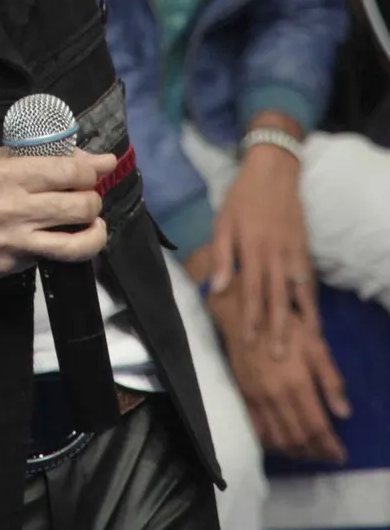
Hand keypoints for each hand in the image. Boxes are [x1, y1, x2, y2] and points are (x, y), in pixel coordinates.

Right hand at [0, 147, 113, 274]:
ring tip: (93, 224)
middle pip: (80, 206)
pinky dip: (60, 245)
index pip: (70, 171)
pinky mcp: (9, 265)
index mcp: (7, 174)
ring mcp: (11, 242)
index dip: (93, 169)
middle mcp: (12, 209)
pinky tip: (56, 235)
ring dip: (94, 231)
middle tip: (88, 196)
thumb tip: (87, 158)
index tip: (101, 167)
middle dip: (93, 199)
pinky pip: (48, 257)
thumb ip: (40, 156)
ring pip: (76, 244)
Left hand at [210, 145, 316, 354]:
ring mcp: (293, 253)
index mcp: (252, 249)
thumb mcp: (223, 222)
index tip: (250, 343)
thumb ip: (221, 256)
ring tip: (303, 346)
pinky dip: (312, 301)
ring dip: (299, 320)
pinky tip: (313, 318)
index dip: (252, 318)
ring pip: (298, 293)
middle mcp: (275, 255)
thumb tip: (217, 288)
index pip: (252, 291)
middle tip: (278, 358)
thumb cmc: (242, 197)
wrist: (273, 172)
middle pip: (277, 298)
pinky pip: (309, 281)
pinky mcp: (305, 249)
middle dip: (277, 329)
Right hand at [211, 284, 349, 462]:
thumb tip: (344, 412)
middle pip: (299, 437)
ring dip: (296, 452)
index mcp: (298, 383)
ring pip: (278, 438)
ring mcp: (258, 398)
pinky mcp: (244, 396)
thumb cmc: (284, 326)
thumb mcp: (315, 345)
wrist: (243, 314)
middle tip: (326, 455)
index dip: (329, 445)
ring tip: (309, 453)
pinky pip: (258, 429)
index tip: (340, 455)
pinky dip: (273, 443)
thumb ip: (330, 379)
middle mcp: (277, 396)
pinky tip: (283, 443)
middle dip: (315, 452)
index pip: (317, 426)